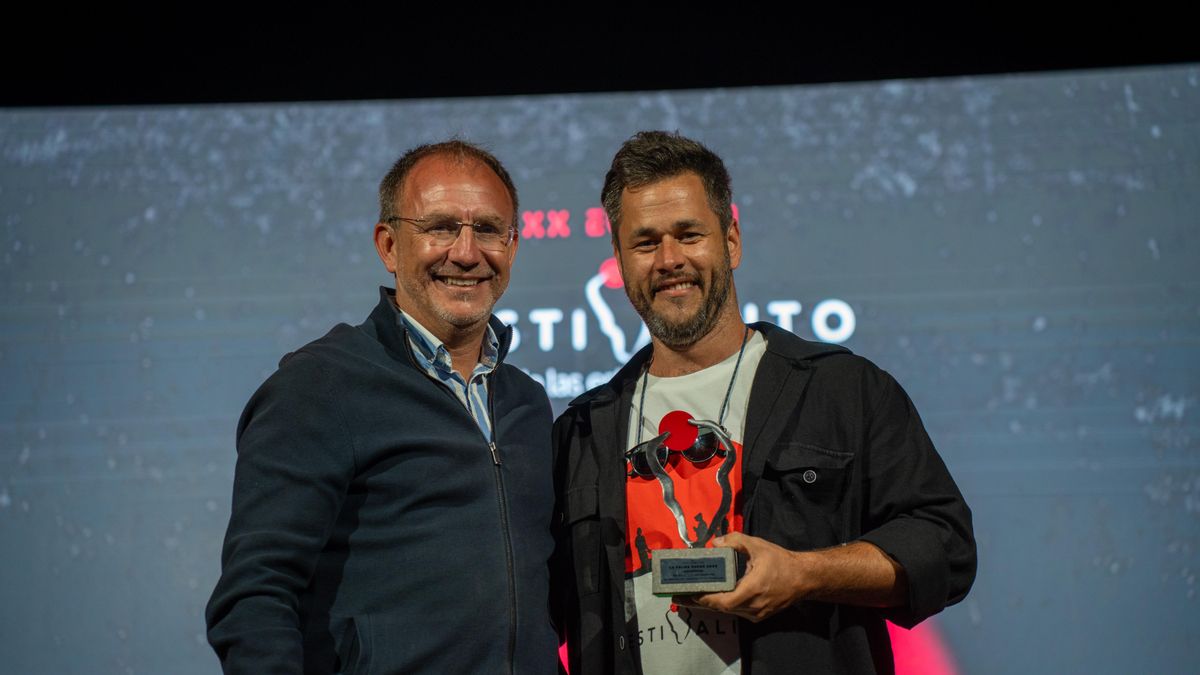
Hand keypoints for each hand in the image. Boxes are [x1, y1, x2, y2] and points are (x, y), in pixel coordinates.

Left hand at [673, 532, 805, 622]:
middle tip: (682, 595)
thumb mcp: (758, 545)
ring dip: (711, 604)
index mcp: (753, 590)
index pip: (723, 602)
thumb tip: (715, 543)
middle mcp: (754, 606)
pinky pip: (737, 611)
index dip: (704, 599)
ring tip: (692, 596)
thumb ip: (736, 541)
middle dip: (701, 602)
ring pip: (729, 611)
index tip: (689, 593)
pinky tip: (713, 597)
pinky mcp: (759, 615)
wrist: (805, 578)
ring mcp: (757, 614)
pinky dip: (724, 604)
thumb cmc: (781, 561)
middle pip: (722, 608)